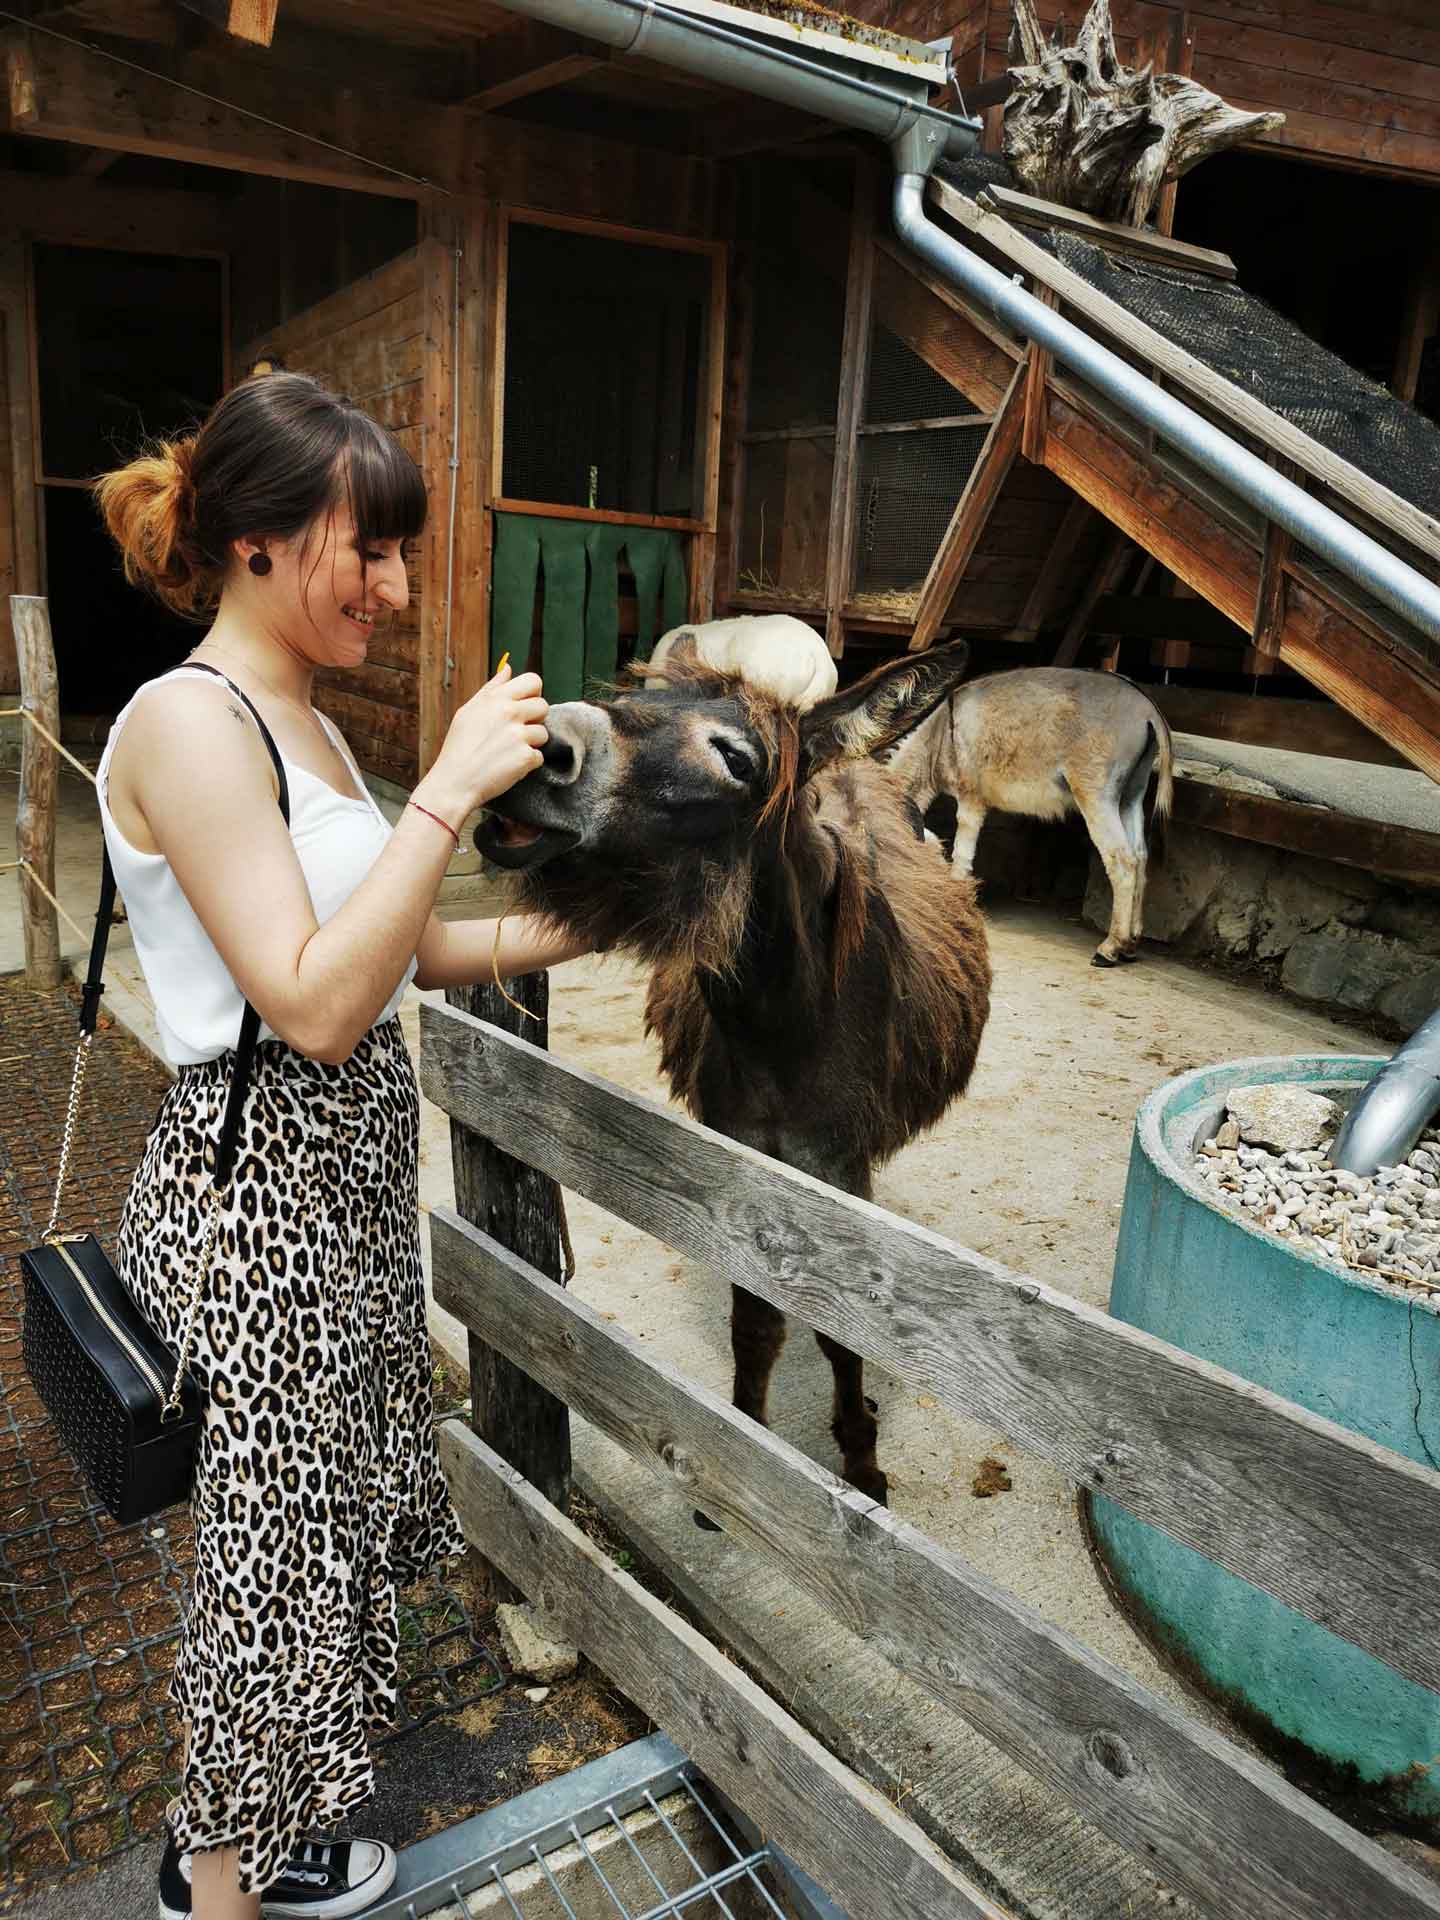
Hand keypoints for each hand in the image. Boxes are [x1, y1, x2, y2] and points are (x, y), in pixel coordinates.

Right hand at [425, 663, 548, 816]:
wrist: (455, 783)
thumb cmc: (459, 747)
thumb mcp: (468, 711)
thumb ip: (492, 689)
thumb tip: (508, 668)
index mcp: (497, 699)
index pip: (533, 681)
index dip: (532, 694)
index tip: (524, 706)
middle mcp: (510, 713)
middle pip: (543, 706)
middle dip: (534, 719)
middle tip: (514, 733)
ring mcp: (519, 735)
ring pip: (543, 733)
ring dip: (530, 743)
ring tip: (508, 751)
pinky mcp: (526, 757)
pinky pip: (539, 756)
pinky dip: (527, 763)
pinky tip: (508, 765)